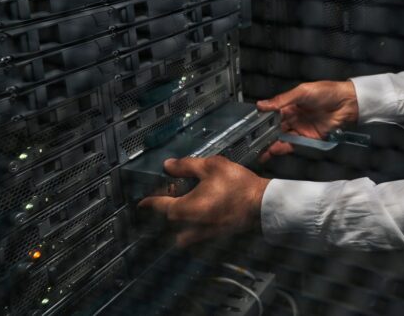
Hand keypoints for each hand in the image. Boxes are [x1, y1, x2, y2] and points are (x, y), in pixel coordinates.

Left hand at [137, 156, 269, 246]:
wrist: (261, 204)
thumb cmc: (237, 185)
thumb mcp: (211, 166)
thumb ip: (186, 166)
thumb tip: (168, 165)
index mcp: (183, 208)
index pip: (158, 205)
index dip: (148, 202)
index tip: (141, 203)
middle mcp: (188, 225)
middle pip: (169, 221)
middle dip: (167, 209)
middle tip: (172, 195)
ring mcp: (201, 234)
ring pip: (180, 234)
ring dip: (179, 224)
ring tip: (185, 210)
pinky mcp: (214, 237)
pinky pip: (195, 236)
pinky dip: (193, 228)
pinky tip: (203, 215)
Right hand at [256, 80, 357, 160]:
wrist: (347, 103)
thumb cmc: (327, 92)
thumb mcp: (302, 92)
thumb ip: (282, 100)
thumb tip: (262, 104)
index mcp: (290, 105)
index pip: (272, 114)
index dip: (261, 120)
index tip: (249, 127)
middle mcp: (293, 118)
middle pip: (274, 128)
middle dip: (263, 136)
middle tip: (250, 142)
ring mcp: (300, 129)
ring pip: (281, 138)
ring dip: (270, 144)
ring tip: (258, 151)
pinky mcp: (308, 138)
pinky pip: (292, 144)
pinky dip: (282, 148)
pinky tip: (272, 150)